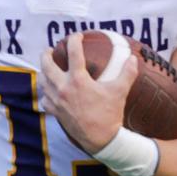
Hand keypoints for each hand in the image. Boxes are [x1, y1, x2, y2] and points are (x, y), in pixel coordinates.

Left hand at [39, 33, 138, 153]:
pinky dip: (46, 93)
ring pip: (43, 81)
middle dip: (47, 54)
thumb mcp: (120, 92)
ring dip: (44, 72)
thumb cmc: (110, 114)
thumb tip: (133, 58)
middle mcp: (63, 88)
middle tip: (51, 50)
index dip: (74, 40)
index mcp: (78, 80)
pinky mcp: (55, 112)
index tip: (77, 36)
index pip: (73, 53)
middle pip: (47, 65)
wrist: (101, 139)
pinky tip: (50, 92)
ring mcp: (57, 101)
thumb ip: (127, 73)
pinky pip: (45, 100)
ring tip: (48, 67)